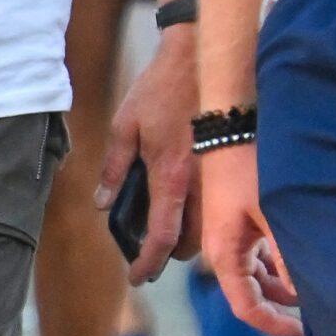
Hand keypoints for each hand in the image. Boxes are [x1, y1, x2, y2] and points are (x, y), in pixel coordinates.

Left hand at [93, 26, 198, 283]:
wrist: (201, 58)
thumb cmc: (160, 89)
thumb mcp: (125, 125)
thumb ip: (115, 168)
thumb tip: (103, 204)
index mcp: (169, 177)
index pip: (160, 237)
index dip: (147, 263)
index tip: (137, 278)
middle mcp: (199, 184)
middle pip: (192, 243)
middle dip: (172, 253)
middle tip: (152, 249)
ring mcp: (220, 176)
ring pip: (212, 229)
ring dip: (193, 238)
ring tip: (171, 229)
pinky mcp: (232, 165)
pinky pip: (223, 207)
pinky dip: (210, 217)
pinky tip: (194, 206)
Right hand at [198, 143, 301, 335]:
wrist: (229, 128)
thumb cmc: (249, 170)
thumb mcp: (272, 214)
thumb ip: (287, 256)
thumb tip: (303, 293)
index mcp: (224, 256)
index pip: (246, 308)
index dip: (274, 326)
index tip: (304, 332)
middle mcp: (222, 252)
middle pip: (250, 295)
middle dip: (281, 308)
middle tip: (317, 311)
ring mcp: (228, 238)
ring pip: (255, 276)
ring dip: (281, 286)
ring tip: (315, 287)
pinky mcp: (236, 224)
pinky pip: (255, 257)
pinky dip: (276, 266)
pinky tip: (299, 261)